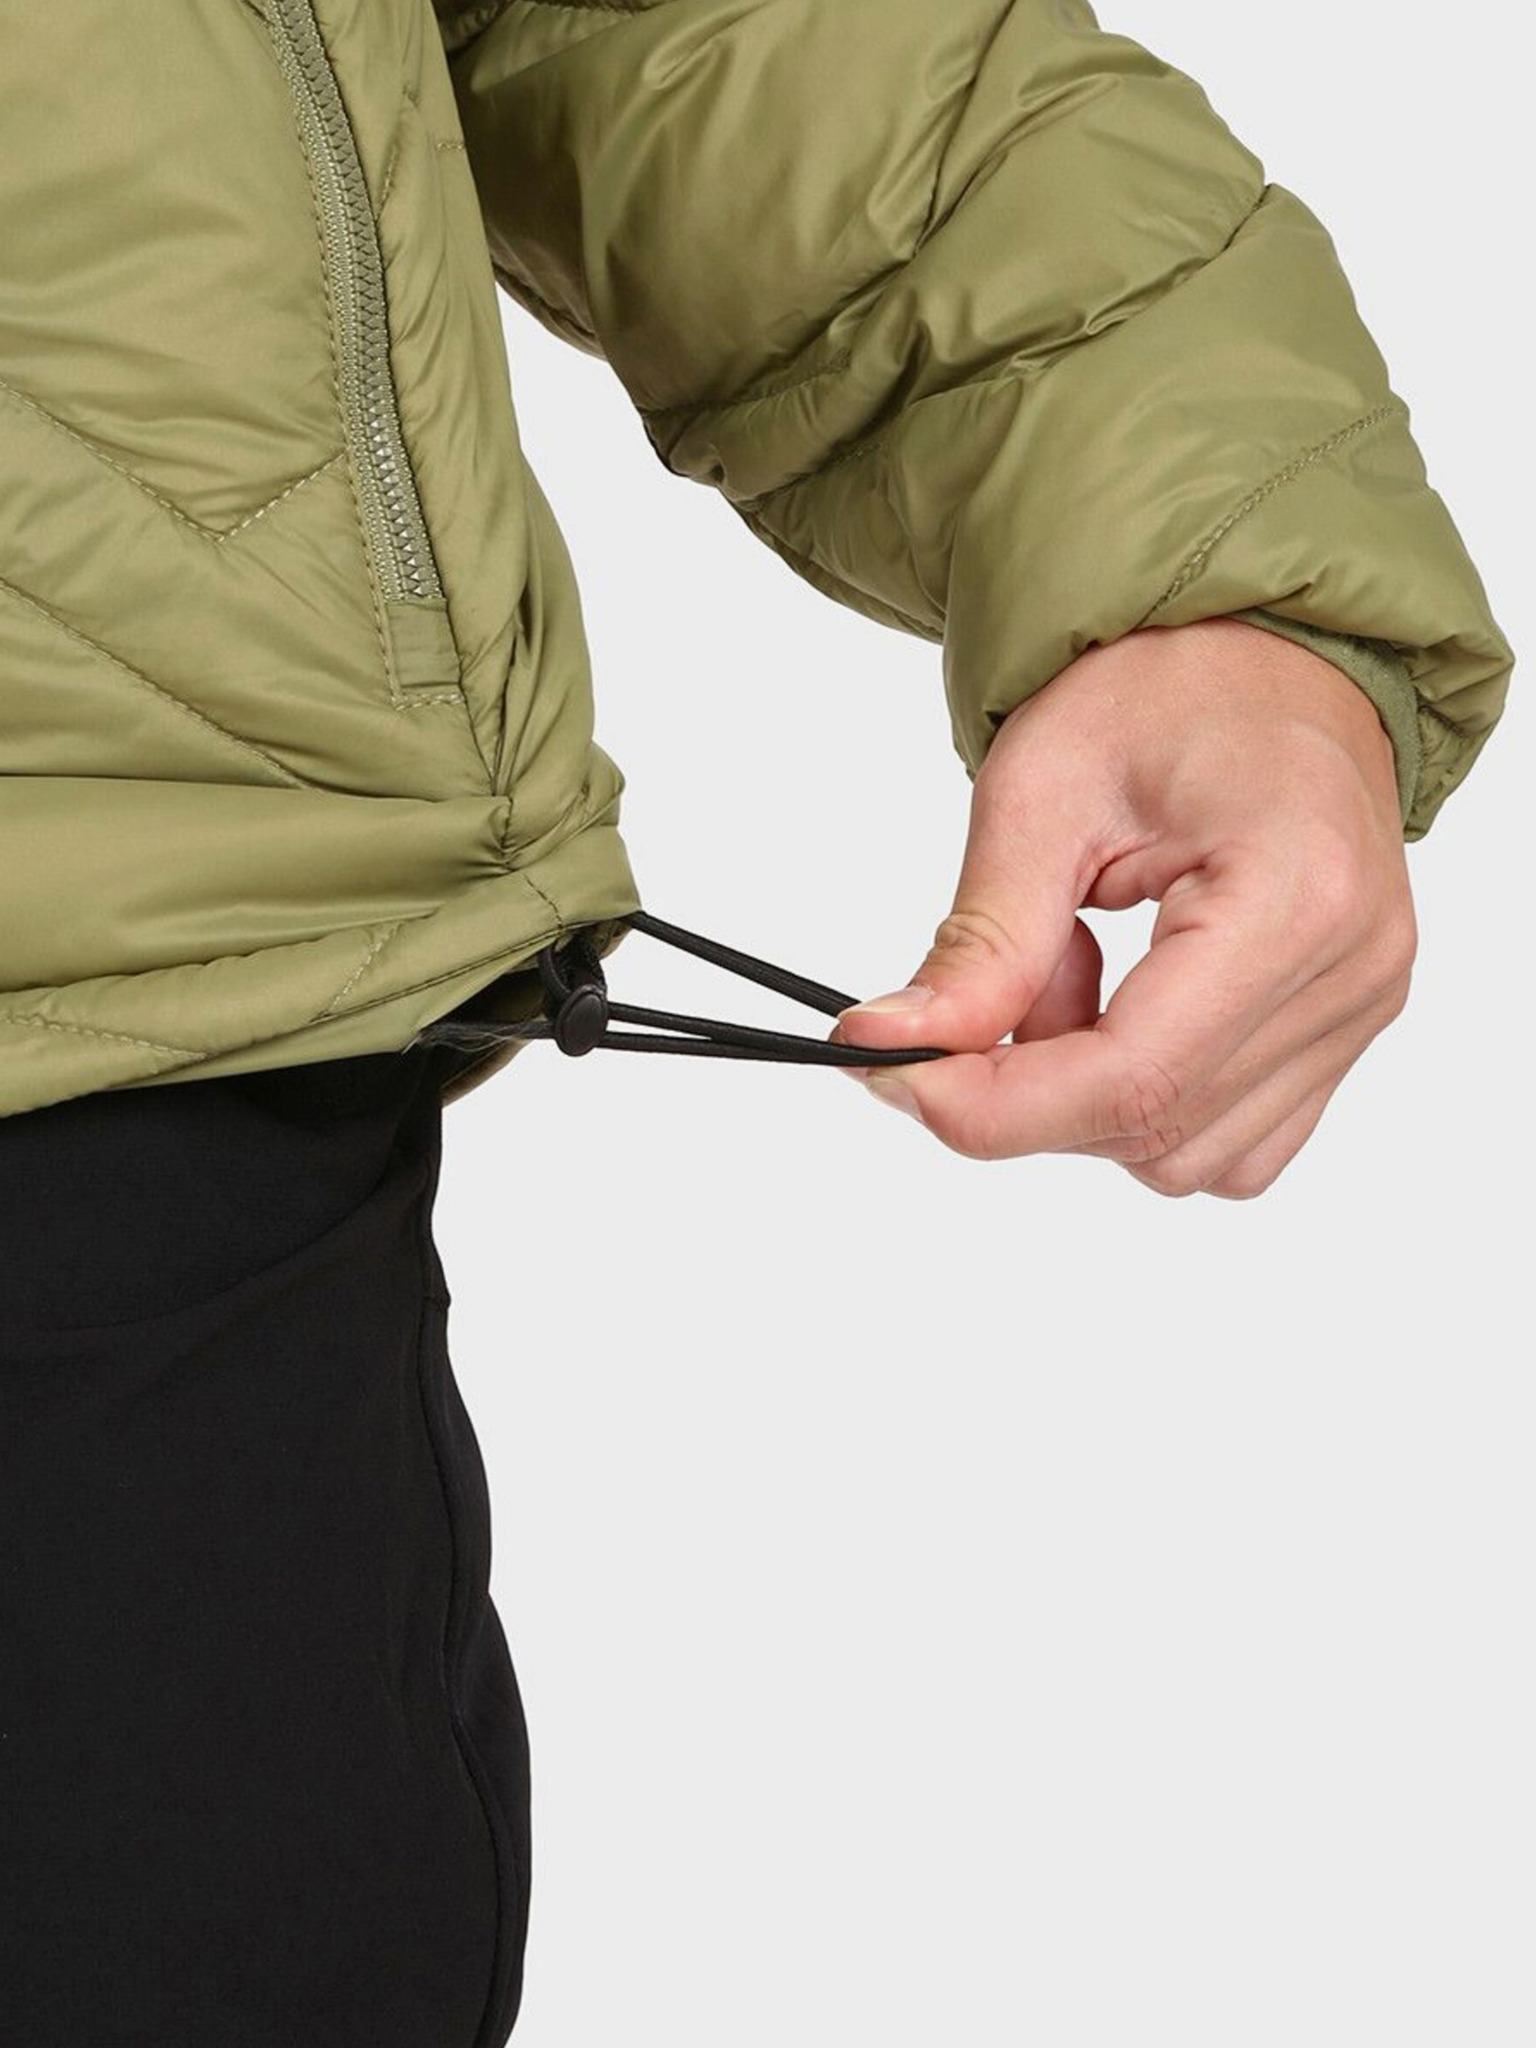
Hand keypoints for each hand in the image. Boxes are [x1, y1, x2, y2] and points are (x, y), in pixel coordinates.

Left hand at [832, 617, 1416, 1198]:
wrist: (1268, 659)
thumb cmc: (1167, 691)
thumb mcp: (1042, 790)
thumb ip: (981, 939)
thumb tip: (893, 1047)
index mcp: (1293, 897)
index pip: (1133, 1078)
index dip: (994, 1106)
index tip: (892, 1076)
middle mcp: (1352, 973)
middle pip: (1153, 1129)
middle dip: (1028, 1091)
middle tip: (980, 987)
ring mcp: (1361, 1012)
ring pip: (1183, 1156)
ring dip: (1086, 1094)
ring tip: (1074, 964)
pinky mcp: (1346, 1034)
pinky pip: (1227, 1143)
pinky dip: (1144, 1101)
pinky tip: (1124, 1003)